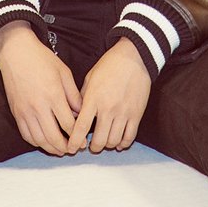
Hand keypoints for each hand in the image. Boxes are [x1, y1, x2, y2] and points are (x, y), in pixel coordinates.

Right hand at [0, 21, 82, 155]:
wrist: (16, 53)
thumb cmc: (42, 59)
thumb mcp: (64, 72)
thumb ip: (73, 95)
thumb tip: (81, 113)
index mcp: (53, 95)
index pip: (68, 124)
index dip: (77, 135)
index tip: (83, 140)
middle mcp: (39, 106)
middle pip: (54, 137)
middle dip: (66, 147)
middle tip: (73, 149)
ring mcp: (26, 111)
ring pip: (39, 140)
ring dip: (51, 148)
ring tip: (61, 150)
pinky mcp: (16, 113)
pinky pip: (26, 135)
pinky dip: (36, 142)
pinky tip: (44, 142)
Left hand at [67, 38, 150, 154]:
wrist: (134, 57)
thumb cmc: (110, 65)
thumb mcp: (90, 78)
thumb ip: (83, 97)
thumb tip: (76, 115)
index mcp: (93, 99)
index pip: (81, 127)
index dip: (75, 142)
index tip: (71, 149)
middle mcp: (108, 108)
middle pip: (98, 140)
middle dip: (93, 147)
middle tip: (91, 145)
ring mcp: (123, 113)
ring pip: (113, 141)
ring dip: (107, 145)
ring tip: (104, 141)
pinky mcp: (136, 114)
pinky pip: (129, 137)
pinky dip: (123, 144)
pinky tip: (118, 142)